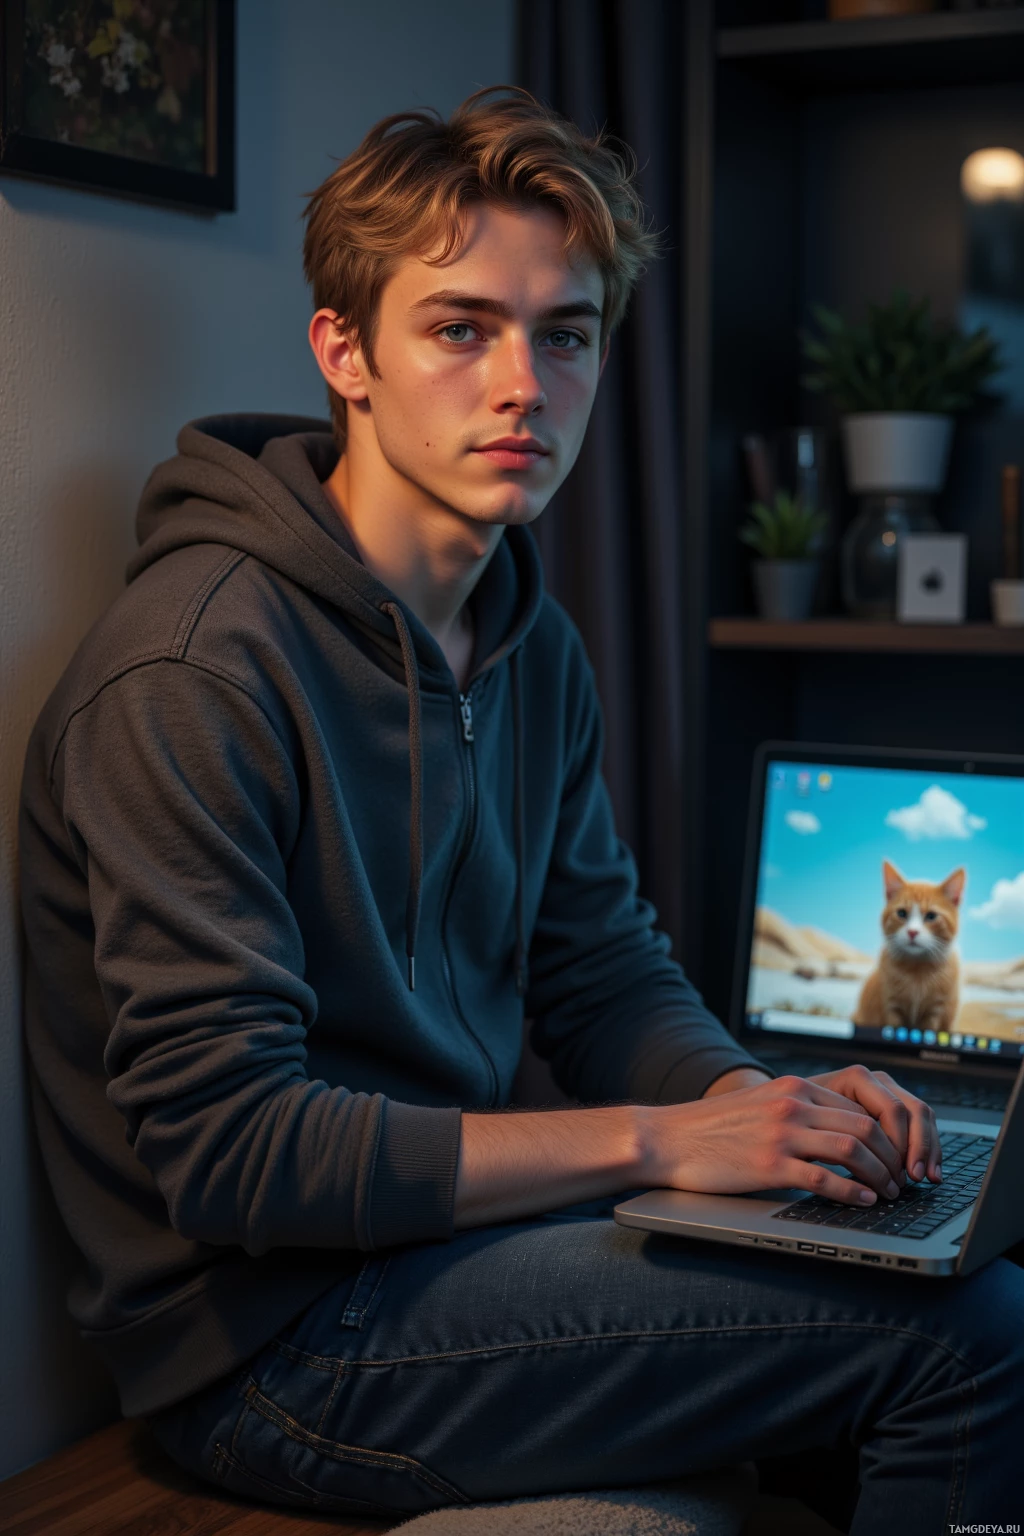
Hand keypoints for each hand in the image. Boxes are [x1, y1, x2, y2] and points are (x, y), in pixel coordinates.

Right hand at [640, 1071, 932, 1206]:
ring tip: (887, 1193)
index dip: (886, 1137)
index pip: (858, 1108)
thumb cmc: (712, 1130)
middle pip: (865, 1127)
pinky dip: (851, 1192)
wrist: (667, 1138)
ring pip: (853, 1149)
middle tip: (900, 1180)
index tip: (895, 1158)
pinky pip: (824, 1179)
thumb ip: (798, 1112)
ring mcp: (781, 1133)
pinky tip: (862, 1202)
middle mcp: (792, 1104)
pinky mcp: (769, 1164)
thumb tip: (841, 1136)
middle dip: (892, 1158)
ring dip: (879, 1175)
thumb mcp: (761, 1106)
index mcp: (793, 1088)